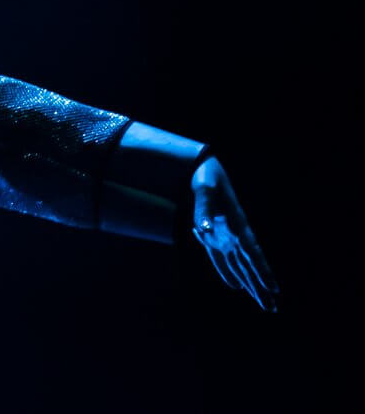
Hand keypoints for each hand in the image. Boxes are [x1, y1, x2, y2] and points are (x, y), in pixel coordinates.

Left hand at [190, 156, 279, 311]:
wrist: (204, 168)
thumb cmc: (206, 178)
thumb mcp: (203, 189)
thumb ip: (204, 209)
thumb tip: (204, 230)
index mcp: (237, 223)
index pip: (252, 251)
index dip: (262, 270)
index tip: (273, 287)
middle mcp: (235, 232)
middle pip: (249, 264)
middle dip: (260, 286)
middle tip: (272, 308)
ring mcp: (227, 235)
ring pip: (240, 265)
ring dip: (250, 284)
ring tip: (264, 304)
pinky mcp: (216, 234)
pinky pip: (222, 258)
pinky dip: (227, 272)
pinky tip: (236, 287)